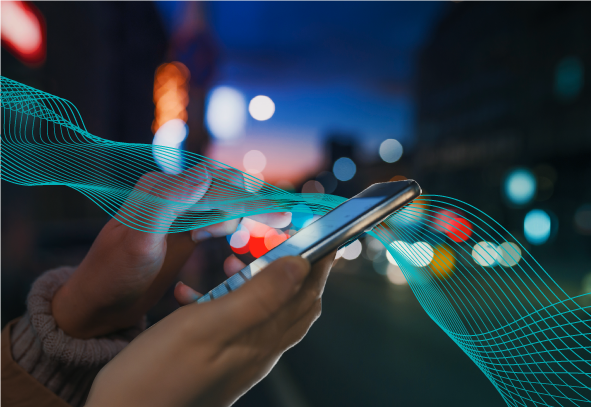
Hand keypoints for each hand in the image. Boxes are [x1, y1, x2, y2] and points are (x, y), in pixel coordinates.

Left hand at [52, 168, 290, 337]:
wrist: (95, 305)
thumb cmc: (112, 275)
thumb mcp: (138, 239)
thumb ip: (167, 201)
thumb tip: (206, 172)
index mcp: (162, 191)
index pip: (217, 186)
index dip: (252, 198)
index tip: (282, 211)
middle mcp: (172, 197)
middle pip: (225, 192)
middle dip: (258, 204)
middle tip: (288, 219)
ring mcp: (178, 215)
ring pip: (225, 206)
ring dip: (251, 214)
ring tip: (277, 226)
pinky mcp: (182, 233)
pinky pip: (217, 221)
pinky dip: (237, 226)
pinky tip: (246, 238)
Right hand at [85, 253, 334, 406]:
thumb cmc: (156, 376)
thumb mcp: (206, 326)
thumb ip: (257, 297)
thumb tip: (299, 265)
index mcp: (262, 341)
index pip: (307, 294)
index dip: (319, 262)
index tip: (322, 234)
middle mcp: (259, 353)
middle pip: (294, 303)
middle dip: (294, 267)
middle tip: (278, 239)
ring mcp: (240, 360)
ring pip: (268, 312)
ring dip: (261, 281)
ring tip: (235, 260)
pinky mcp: (220, 363)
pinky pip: (239, 324)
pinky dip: (231, 300)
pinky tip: (201, 292)